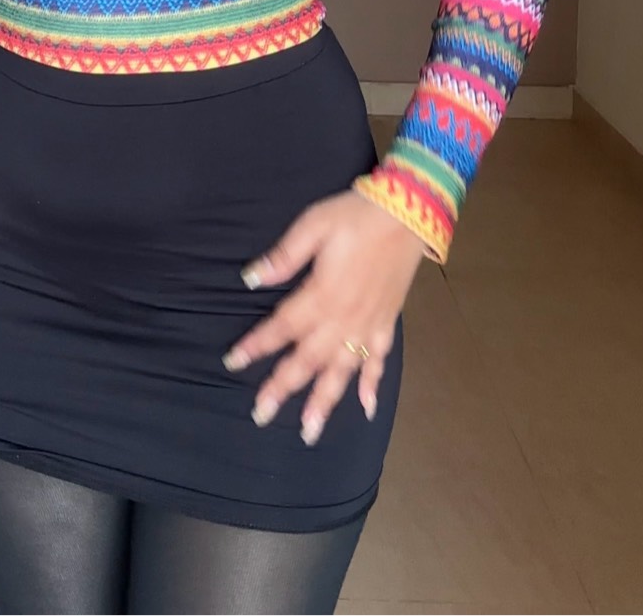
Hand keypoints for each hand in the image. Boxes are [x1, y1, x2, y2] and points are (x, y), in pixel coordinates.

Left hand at [222, 190, 424, 444]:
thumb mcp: (314, 225)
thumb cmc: (356, 215)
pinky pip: (380, 361)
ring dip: (324, 402)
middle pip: (308, 360)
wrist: (409, 212)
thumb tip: (251, 279)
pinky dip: (372, 386)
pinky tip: (366, 409)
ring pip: (342, 371)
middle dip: (283, 388)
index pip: (282, 327)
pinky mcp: (387, 323)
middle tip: (261, 415)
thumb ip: (285, 256)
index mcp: (322, 294)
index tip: (233, 362)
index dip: (257, 345)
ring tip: (308, 431)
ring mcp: (368, 325)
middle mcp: (344, 318)